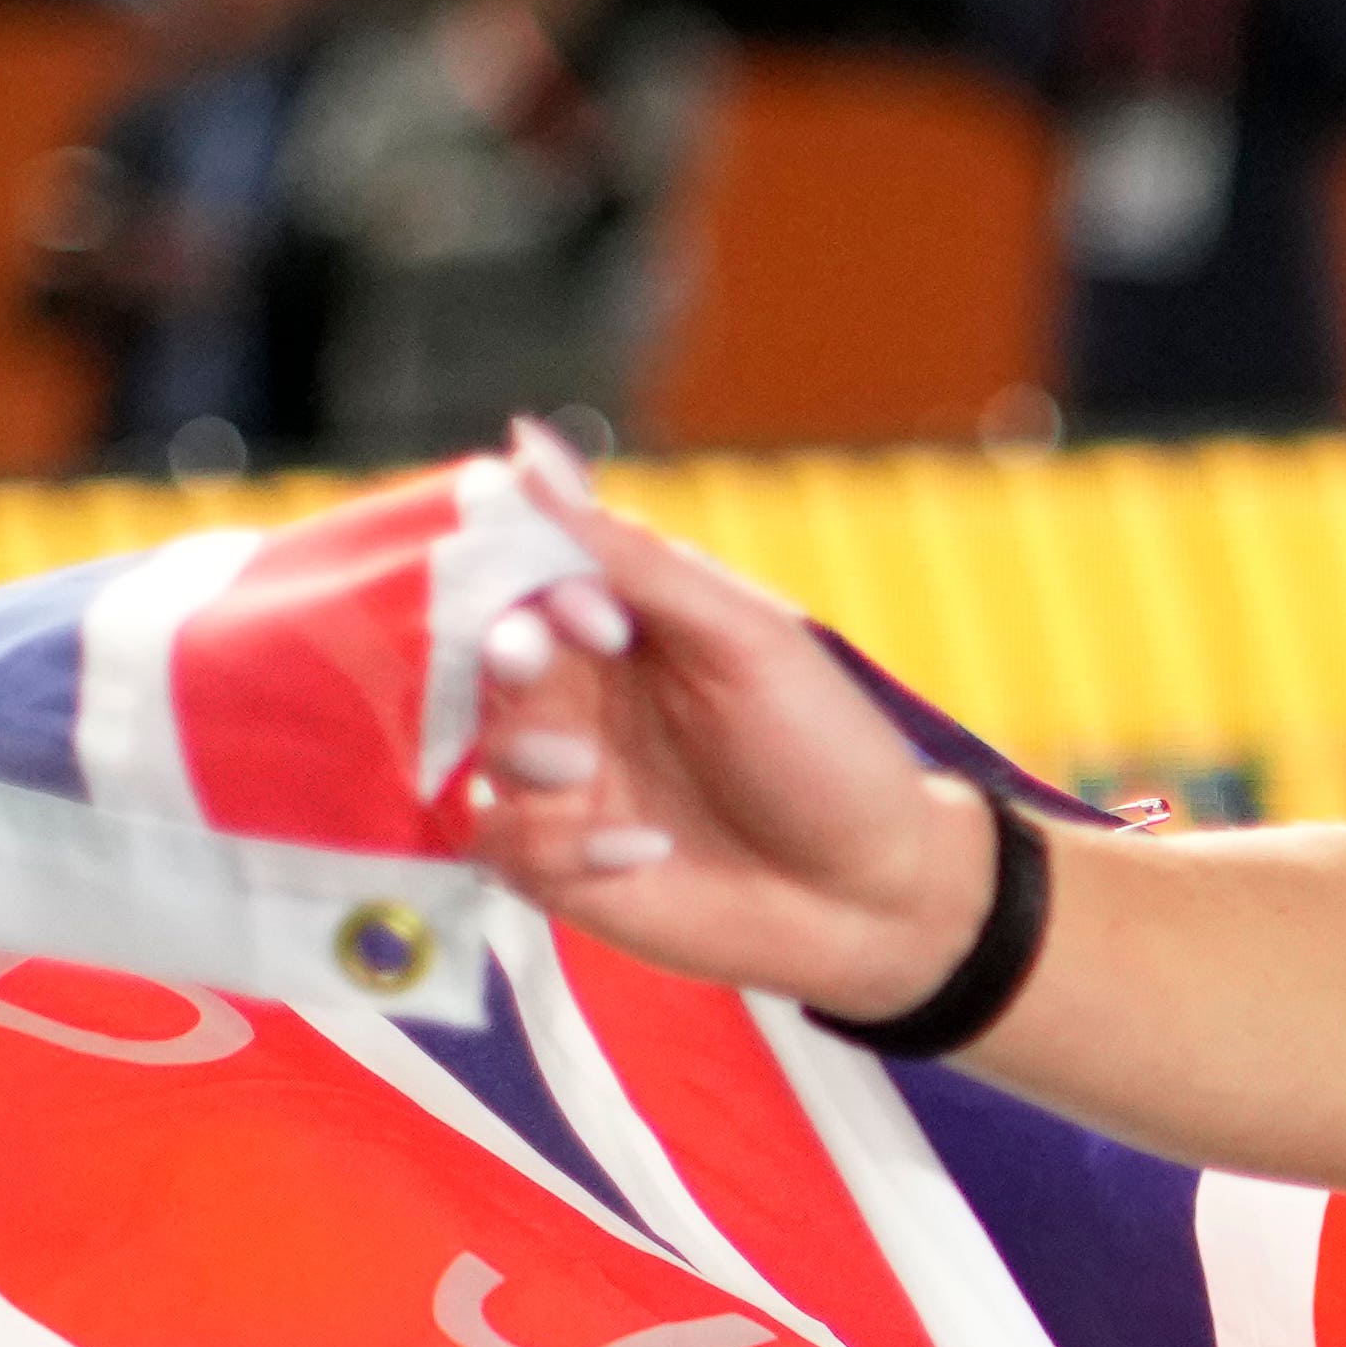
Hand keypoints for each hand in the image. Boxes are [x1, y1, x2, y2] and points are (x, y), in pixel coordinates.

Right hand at [452, 424, 1004, 1022]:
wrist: (876, 897)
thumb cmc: (824, 750)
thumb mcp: (741, 637)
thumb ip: (627, 554)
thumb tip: (521, 448)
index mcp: (616, 618)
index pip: (517, 569)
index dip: (526, 580)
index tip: (598, 618)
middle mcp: (577, 692)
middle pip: (476, 653)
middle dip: (505, 661)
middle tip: (544, 673)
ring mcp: (561, 782)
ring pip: (469, 748)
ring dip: (521, 754)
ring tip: (587, 773)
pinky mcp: (555, 868)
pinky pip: (494, 844)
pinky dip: (549, 846)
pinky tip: (643, 853)